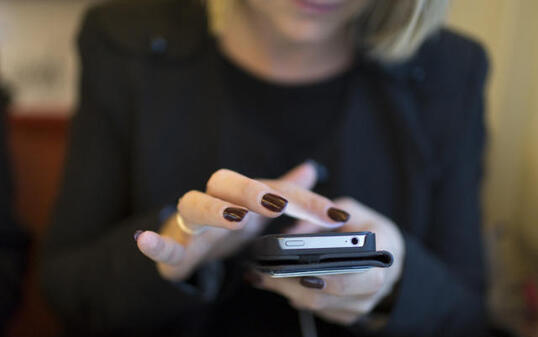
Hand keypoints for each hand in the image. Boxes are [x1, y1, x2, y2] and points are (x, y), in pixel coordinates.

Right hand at [135, 162, 350, 281]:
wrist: (186, 248)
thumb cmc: (224, 226)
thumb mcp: (257, 211)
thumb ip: (283, 192)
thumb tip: (311, 170)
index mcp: (238, 194)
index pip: (271, 188)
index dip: (303, 199)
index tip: (334, 215)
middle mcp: (214, 202)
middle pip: (224, 183)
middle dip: (251, 190)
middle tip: (279, 203)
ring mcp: (191, 225)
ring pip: (194, 207)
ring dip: (213, 211)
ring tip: (236, 219)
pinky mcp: (174, 249)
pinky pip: (163, 244)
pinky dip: (153, 243)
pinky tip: (146, 240)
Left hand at [254, 197, 404, 325]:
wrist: (386, 254)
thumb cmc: (369, 230)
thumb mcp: (353, 212)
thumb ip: (325, 216)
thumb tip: (292, 231)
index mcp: (383, 256)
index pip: (362, 275)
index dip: (332, 277)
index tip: (303, 272)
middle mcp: (375, 286)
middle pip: (333, 296)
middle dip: (296, 286)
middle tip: (269, 274)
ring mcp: (361, 304)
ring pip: (320, 306)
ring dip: (289, 292)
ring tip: (264, 276)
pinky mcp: (346, 313)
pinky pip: (318, 310)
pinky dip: (296, 297)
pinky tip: (277, 283)